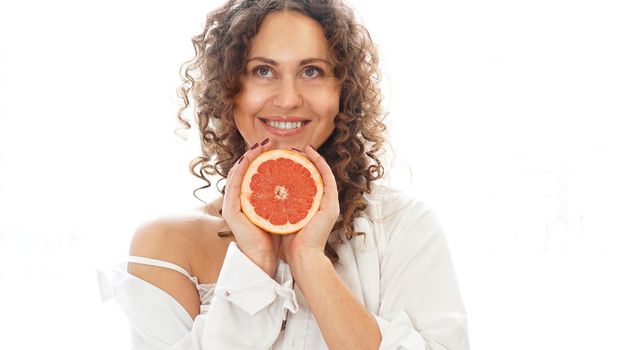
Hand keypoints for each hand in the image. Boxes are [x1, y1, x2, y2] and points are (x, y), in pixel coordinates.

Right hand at [220, 138, 281, 277]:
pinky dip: (240, 171)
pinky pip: (234, 186)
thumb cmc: (292, 235)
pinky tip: (249, 160)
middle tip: (268, 141)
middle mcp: (243, 202)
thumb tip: (302, 172)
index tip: (276, 146)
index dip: (262, 158)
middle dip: (254, 153)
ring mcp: (235, 207)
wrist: (290, 258)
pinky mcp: (232, 212)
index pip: (255, 174)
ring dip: (246, 158)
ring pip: (237, 174)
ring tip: (259, 146)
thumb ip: (292, 192)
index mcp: (255, 201)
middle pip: (245, 171)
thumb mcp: (293, 207)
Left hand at [281, 145, 339, 267]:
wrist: (303, 258)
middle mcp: (324, 203)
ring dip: (313, 158)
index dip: (299, 168)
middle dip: (306, 160)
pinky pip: (327, 178)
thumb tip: (265, 194)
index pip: (308, 183)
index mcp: (313, 208)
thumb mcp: (283, 219)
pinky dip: (319, 164)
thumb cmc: (291, 244)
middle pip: (316, 176)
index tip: (287, 157)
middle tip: (292, 149)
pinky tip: (309, 154)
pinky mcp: (331, 204)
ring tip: (301, 148)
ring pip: (323, 174)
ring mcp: (330, 203)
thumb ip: (280, 207)